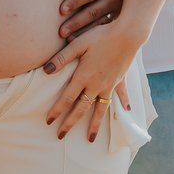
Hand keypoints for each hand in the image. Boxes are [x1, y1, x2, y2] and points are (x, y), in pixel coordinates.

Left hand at [43, 18, 141, 142]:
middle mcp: (96, 85)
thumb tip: (46, 71)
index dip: (56, 111)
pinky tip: (126, 112)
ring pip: (100, 109)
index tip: (48, 121)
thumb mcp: (78, 44)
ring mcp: (109, 84)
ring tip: (90, 139)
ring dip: (94, 125)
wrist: (127, 34)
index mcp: (83, 76)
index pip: (66, 98)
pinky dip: (123, 104)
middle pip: (81, 109)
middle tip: (60, 136)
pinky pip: (121, 95)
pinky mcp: (120, 80)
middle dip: (70, 123)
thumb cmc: (101, 36)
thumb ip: (62, 58)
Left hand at [57, 0, 129, 39]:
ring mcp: (119, 9)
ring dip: (84, 33)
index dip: (75, 1)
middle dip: (76, 22)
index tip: (62, 10)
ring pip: (99, 23)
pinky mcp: (122, 17)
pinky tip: (85, 44)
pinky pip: (107, 28)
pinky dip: (95, 37)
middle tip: (61, 31)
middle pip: (92, 11)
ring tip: (69, 42)